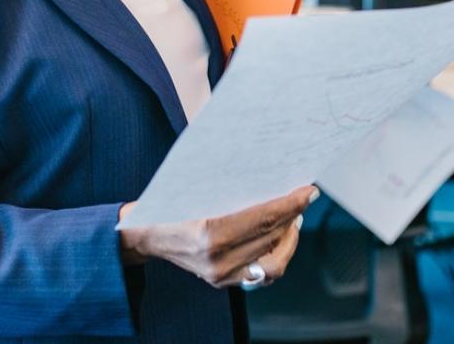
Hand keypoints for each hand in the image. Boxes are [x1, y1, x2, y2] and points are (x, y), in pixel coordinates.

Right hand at [119, 185, 317, 288]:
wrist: (145, 234)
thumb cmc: (169, 203)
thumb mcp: (194, 186)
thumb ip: (230, 184)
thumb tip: (271, 171)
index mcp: (210, 232)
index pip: (265, 218)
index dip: (291, 203)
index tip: (309, 190)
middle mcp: (218, 259)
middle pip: (272, 237)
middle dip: (294, 215)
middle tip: (306, 197)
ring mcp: (221, 275)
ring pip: (273, 262)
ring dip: (289, 239)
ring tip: (293, 219)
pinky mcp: (223, 282)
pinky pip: (262, 274)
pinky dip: (276, 255)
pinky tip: (278, 237)